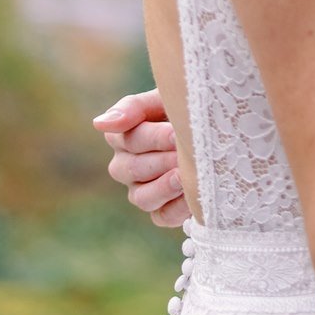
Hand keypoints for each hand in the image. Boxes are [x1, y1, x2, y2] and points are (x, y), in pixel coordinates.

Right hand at [93, 88, 185, 227]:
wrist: (216, 130)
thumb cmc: (186, 108)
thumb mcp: (164, 98)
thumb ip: (133, 107)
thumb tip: (98, 123)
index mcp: (122, 135)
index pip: (128, 139)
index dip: (154, 138)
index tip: (176, 134)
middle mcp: (125, 165)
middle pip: (132, 169)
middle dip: (162, 160)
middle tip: (185, 154)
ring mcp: (141, 190)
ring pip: (142, 198)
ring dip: (165, 187)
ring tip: (185, 176)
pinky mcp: (160, 211)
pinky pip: (162, 216)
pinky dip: (177, 208)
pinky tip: (193, 195)